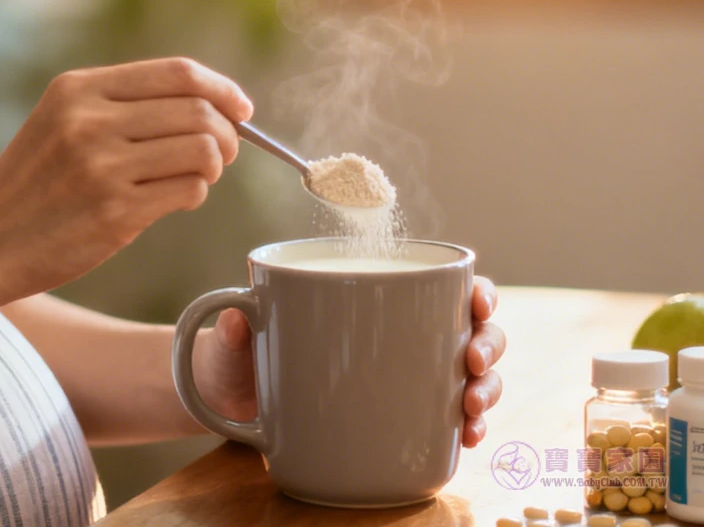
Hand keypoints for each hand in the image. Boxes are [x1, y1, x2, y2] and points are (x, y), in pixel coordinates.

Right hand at [0, 58, 252, 303]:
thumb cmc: (30, 187)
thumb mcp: (58, 122)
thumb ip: (119, 105)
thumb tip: (207, 105)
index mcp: (77, 89)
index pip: (178, 73)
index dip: (222, 89)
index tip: (241, 109)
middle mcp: (90, 121)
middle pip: (199, 110)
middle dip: (227, 133)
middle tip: (223, 154)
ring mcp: (102, 167)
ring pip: (202, 149)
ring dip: (214, 166)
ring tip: (196, 177)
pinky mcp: (115, 213)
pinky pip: (189, 191)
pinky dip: (194, 194)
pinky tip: (174, 200)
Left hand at [193, 275, 506, 446]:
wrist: (231, 398)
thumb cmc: (242, 351)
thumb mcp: (235, 338)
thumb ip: (231, 327)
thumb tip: (235, 314)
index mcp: (373, 296)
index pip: (442, 284)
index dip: (476, 290)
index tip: (478, 302)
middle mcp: (401, 332)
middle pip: (471, 328)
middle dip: (488, 344)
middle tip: (469, 363)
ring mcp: (406, 376)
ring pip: (472, 375)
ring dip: (486, 390)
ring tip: (470, 410)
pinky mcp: (402, 417)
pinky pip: (450, 419)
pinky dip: (468, 427)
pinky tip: (467, 437)